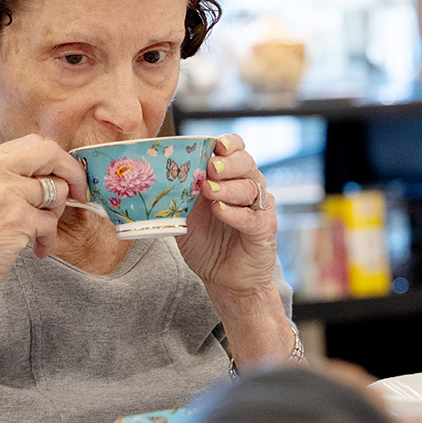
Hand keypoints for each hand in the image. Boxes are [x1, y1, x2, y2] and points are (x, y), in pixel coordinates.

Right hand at [0, 134, 86, 301]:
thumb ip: (11, 175)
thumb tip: (57, 169)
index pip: (34, 143)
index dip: (57, 159)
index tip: (67, 177)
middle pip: (50, 153)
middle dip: (71, 174)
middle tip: (78, 194)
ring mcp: (4, 193)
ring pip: (56, 190)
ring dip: (54, 213)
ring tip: (37, 229)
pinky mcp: (17, 219)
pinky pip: (51, 222)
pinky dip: (48, 238)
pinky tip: (35, 248)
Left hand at [176, 133, 279, 297]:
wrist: (224, 278)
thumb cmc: (207, 243)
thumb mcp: (186, 214)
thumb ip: (179, 194)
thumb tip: (157, 176)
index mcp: (231, 177)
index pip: (237, 150)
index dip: (229, 144)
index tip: (216, 145)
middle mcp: (249, 188)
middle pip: (247, 164)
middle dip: (228, 164)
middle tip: (210, 168)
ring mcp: (259, 209)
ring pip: (250, 188)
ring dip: (228, 188)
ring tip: (209, 191)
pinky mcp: (264, 230)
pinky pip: (253, 217)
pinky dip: (235, 213)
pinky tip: (220, 211)